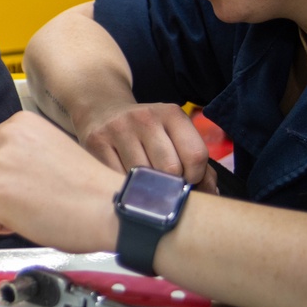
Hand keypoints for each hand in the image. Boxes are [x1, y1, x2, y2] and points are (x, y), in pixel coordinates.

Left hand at [0, 112, 123, 252]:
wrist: (107, 206)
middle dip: (1, 189)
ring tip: (36, 208)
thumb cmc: (89, 187)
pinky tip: (28, 220)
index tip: (25, 182)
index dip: (4, 172)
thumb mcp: (51, 148)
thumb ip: (23, 151)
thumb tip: (5, 170)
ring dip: (1, 207)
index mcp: (21, 123)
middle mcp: (5, 137)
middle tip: (34, 198)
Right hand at [77, 102, 217, 192]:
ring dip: (146, 188)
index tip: (187, 182)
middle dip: (170, 185)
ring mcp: (118, 128)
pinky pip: (117, 177)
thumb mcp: (174, 136)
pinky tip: (126, 181)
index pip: (195, 155)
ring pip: (142, 176)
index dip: (196, 178)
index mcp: (172, 114)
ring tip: (145, 184)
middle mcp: (145, 117)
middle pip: (169, 168)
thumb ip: (199, 165)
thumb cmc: (147, 132)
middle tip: (165, 186)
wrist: (102, 110)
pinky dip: (125, 186)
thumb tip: (210, 196)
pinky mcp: (96, 141)